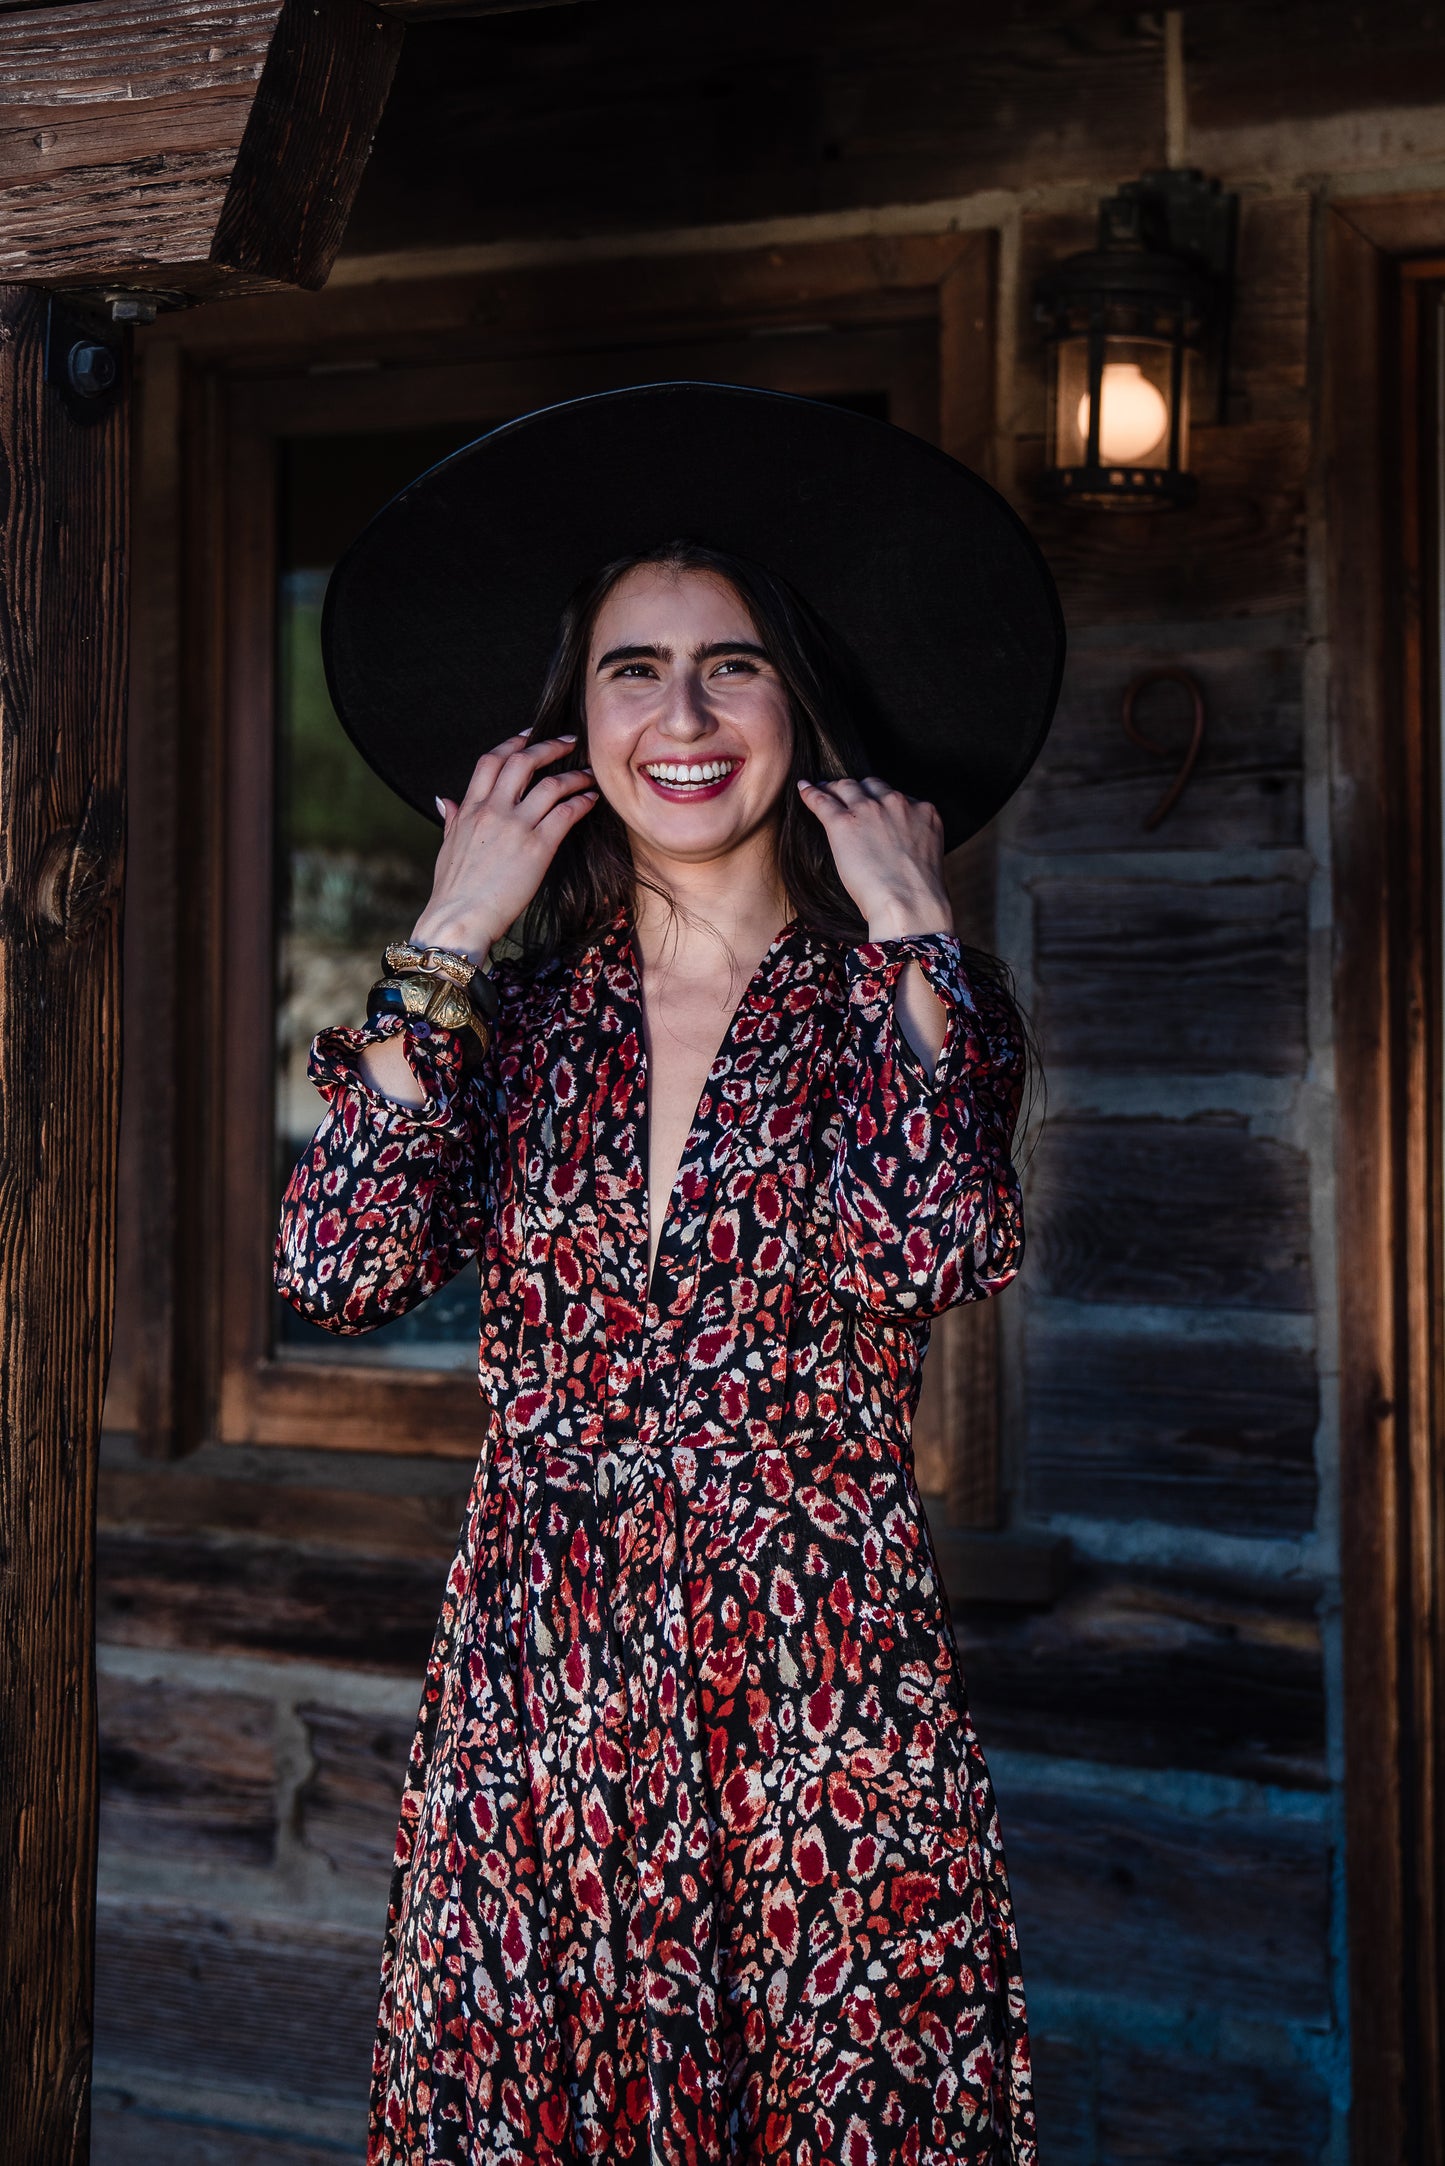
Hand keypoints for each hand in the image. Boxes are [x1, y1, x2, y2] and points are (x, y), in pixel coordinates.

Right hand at [409, 733, 597, 960]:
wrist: (460, 918)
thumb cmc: (452, 890)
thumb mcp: (445, 847)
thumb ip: (451, 819)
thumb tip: (443, 800)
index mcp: (470, 809)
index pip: (491, 761)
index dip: (513, 743)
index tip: (531, 734)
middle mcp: (493, 811)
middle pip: (523, 762)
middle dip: (549, 746)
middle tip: (570, 741)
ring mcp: (516, 827)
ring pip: (550, 785)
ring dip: (574, 775)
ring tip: (589, 774)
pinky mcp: (537, 848)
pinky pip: (565, 814)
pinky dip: (581, 802)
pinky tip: (590, 801)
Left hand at [797, 776, 952, 940]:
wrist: (907, 903)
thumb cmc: (916, 893)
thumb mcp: (924, 854)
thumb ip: (911, 839)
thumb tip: (894, 845)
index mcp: (923, 811)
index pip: (896, 796)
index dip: (880, 800)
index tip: (872, 806)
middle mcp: (898, 803)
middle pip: (871, 785)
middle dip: (858, 790)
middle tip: (845, 795)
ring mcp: (870, 810)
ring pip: (847, 787)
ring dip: (835, 788)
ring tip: (824, 790)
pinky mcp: (844, 822)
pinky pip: (822, 800)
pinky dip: (810, 793)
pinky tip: (803, 789)